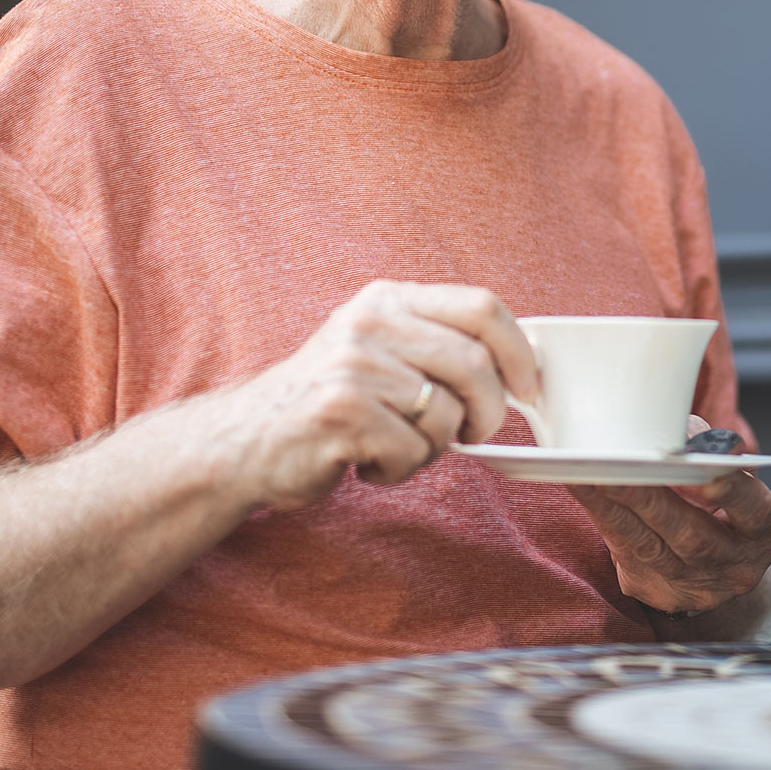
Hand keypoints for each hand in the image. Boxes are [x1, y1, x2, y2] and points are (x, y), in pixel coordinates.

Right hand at [219, 281, 537, 511]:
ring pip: (446, 415)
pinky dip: (400, 470)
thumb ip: (434, 344)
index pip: (481, 306)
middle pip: (474, 364)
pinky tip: (366, 463)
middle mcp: (371, 321)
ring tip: (397, 446)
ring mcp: (354, 364)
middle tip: (475, 436)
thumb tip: (516, 367)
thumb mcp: (377, 350)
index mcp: (388, 299)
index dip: (518, 350)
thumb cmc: (326, 402)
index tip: (527, 389)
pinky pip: (411, 451)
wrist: (243, 442)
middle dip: (488, 412)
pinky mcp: (340, 411)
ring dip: (434, 447)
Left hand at [568, 416, 770, 613]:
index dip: (733, 493)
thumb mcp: (732, 476)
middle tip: (621, 466)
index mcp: (766, 530)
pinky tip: (584, 492)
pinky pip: (626, 556)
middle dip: (652, 499)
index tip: (708, 472)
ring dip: (616, 509)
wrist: (712, 558)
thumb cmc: (718, 497)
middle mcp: (736, 567)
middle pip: (692, 535)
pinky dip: (605, 519)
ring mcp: (697, 588)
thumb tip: (678, 432)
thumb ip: (711, 451)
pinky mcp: (658, 593)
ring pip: (651, 548)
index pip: (754, 511)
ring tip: (588, 476)